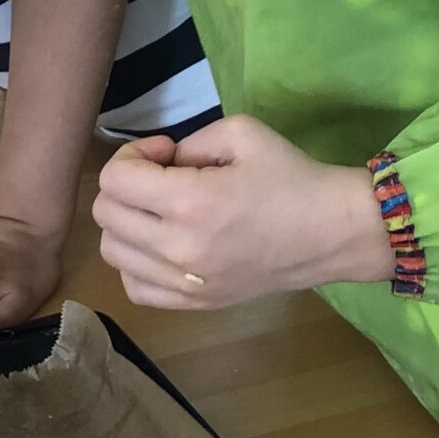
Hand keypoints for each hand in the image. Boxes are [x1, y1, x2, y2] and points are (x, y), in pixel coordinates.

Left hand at [93, 117, 392, 310]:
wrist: (331, 233)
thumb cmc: (292, 178)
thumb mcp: (242, 133)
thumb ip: (189, 142)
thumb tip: (161, 164)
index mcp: (189, 202)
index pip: (114, 179)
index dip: (132, 155)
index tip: (166, 152)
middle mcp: (178, 248)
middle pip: (106, 214)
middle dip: (126, 184)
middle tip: (163, 177)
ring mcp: (185, 283)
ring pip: (112, 252)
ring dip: (126, 223)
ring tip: (161, 211)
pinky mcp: (195, 304)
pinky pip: (134, 287)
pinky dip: (136, 263)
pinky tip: (162, 245)